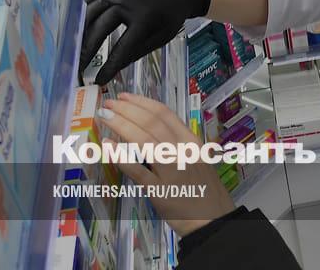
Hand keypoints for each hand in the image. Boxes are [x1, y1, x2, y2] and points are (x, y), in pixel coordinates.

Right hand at [81, 0, 210, 84]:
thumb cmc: (170, 16)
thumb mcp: (160, 38)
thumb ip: (137, 51)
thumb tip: (115, 67)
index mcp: (143, 18)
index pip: (121, 47)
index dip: (109, 66)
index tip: (99, 80)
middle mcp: (126, 3)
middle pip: (99, 28)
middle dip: (87, 50)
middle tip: (78, 67)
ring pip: (89, 12)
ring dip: (79, 32)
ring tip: (73, 50)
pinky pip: (90, 0)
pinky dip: (80, 13)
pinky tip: (75, 27)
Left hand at [97, 92, 234, 236]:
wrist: (215, 222)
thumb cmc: (206, 192)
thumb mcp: (198, 160)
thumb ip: (177, 146)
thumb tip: (150, 132)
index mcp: (192, 142)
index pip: (164, 114)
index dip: (141, 102)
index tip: (124, 97)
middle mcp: (182, 152)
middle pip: (151, 123)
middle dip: (127, 110)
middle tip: (108, 105)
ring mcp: (171, 171)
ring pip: (143, 140)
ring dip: (121, 125)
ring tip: (105, 117)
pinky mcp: (160, 191)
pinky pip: (137, 171)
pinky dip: (120, 156)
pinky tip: (107, 146)